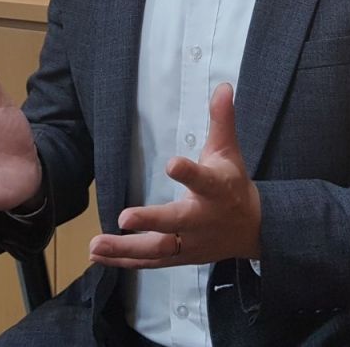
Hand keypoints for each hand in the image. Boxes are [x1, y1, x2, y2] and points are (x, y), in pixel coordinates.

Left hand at [88, 83, 260, 267]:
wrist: (253, 229)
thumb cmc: (234, 184)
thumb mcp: (229, 150)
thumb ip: (222, 120)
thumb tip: (223, 86)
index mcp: (216, 189)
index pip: (203, 179)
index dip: (189, 172)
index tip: (172, 164)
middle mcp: (202, 219)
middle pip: (176, 223)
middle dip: (151, 221)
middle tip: (124, 218)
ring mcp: (191, 243)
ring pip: (158, 250)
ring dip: (126, 248)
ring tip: (95, 245)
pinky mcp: (180, 258)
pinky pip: (150, 262)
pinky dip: (125, 261)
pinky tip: (98, 257)